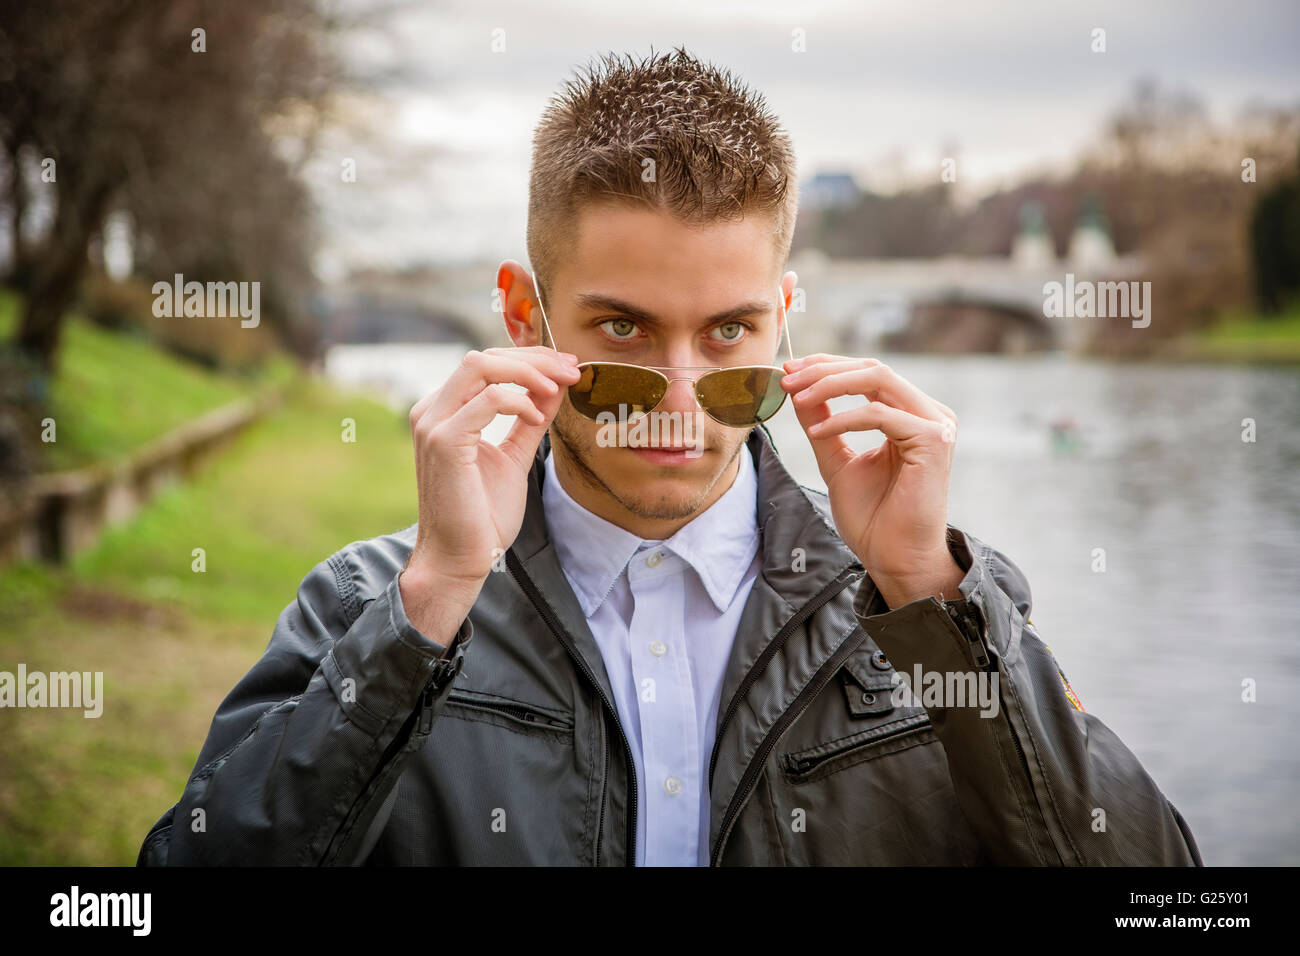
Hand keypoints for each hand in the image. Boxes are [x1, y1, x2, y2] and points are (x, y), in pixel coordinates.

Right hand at [401, 346, 580, 637]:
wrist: (461, 557)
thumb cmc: (483, 514)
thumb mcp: (514, 456)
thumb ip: (530, 420)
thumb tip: (555, 387)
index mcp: (445, 411)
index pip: (487, 364)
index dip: (530, 359)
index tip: (569, 368)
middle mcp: (432, 410)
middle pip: (484, 356)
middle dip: (534, 359)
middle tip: (571, 371)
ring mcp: (433, 423)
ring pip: (481, 365)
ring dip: (528, 372)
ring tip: (558, 388)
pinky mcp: (444, 441)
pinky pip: (487, 399)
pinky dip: (519, 401)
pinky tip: (537, 419)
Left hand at [780, 354, 963, 608]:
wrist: (894, 559)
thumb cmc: (872, 517)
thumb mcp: (835, 460)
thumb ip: (821, 423)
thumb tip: (797, 389)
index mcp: (909, 415)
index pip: (867, 373)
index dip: (826, 366)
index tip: (789, 371)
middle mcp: (927, 413)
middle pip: (872, 368)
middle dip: (823, 369)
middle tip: (787, 378)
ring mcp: (935, 424)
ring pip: (877, 379)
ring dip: (830, 384)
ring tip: (796, 397)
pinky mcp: (933, 440)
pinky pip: (879, 414)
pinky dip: (844, 419)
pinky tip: (818, 434)